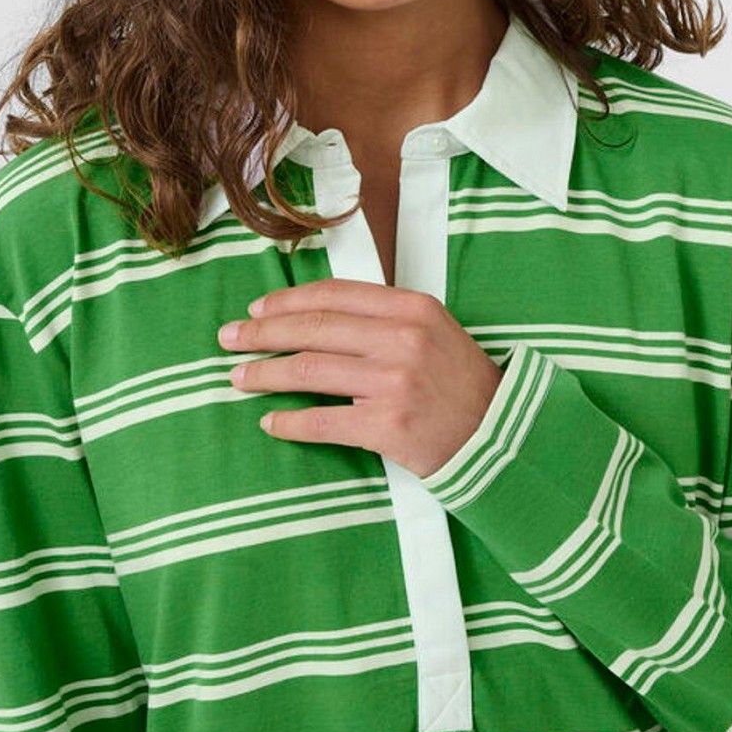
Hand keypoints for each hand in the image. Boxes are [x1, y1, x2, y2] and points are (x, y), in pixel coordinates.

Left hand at [216, 279, 503, 478]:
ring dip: (265, 375)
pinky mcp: (389, 426)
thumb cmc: (460, 384)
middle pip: (313, 329)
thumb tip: (315, 315)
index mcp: (411, 308)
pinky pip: (324, 421)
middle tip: (230, 338)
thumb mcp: (431, 331)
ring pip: (310, 371)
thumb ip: (382, 318)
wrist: (501, 435)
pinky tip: (271, 422)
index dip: (287, 301)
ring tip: (238, 378)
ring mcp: (395, 382)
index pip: (333, 295)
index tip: (257, 310)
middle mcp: (402, 339)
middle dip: (262, 333)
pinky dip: (290, 422)